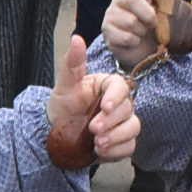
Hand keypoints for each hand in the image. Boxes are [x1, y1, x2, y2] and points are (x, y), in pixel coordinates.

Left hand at [44, 35, 139, 168]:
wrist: (57, 133)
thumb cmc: (63, 105)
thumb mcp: (65, 84)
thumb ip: (72, 63)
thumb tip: (77, 39)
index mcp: (108, 86)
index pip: (121, 87)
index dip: (115, 97)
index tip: (105, 106)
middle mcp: (119, 103)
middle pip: (129, 109)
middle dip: (111, 121)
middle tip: (93, 129)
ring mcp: (122, 123)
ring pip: (133, 128)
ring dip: (117, 137)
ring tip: (97, 143)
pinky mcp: (122, 142)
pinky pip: (129, 147)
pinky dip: (117, 151)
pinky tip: (101, 152)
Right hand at [101, 0, 169, 67]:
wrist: (146, 48)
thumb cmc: (154, 23)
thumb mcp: (164, 5)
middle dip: (147, 14)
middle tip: (153, 22)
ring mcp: (111, 15)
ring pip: (130, 21)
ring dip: (143, 30)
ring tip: (143, 32)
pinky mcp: (108, 32)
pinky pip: (125, 36)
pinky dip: (135, 41)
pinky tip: (135, 40)